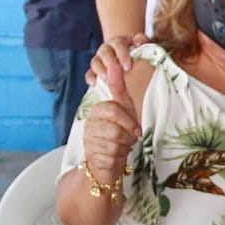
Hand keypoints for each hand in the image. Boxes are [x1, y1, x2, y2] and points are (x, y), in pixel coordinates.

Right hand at [81, 61, 139, 182]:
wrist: (108, 159)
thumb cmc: (119, 130)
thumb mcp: (123, 108)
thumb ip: (119, 88)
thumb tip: (115, 65)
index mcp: (97, 110)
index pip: (114, 110)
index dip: (129, 121)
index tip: (135, 128)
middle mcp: (89, 124)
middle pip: (116, 129)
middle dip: (128, 136)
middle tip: (130, 138)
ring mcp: (88, 141)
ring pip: (115, 144)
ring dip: (125, 147)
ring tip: (122, 146)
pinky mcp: (91, 157)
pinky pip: (112, 157)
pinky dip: (119, 158)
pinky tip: (116, 156)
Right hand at [85, 33, 147, 85]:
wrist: (128, 54)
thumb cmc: (137, 49)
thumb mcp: (142, 42)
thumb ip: (142, 40)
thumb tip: (138, 43)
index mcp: (118, 42)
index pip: (118, 44)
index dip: (122, 55)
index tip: (128, 67)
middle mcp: (106, 49)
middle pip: (105, 53)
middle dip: (111, 63)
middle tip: (118, 73)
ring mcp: (99, 59)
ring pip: (95, 62)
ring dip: (100, 70)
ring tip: (107, 79)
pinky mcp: (94, 70)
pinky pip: (89, 73)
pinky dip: (90, 78)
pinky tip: (94, 84)